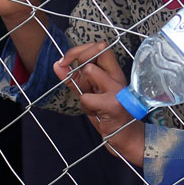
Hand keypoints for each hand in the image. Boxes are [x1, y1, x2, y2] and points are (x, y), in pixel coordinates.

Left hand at [54, 43, 144, 165]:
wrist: (126, 138)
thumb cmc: (108, 115)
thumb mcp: (90, 93)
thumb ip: (74, 79)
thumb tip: (57, 65)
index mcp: (114, 72)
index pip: (100, 46)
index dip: (79, 50)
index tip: (65, 61)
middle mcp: (118, 76)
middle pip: (98, 49)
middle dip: (78, 57)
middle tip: (73, 74)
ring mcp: (117, 89)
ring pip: (90, 71)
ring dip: (82, 88)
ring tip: (90, 100)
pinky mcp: (113, 104)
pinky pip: (86, 97)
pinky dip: (85, 106)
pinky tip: (95, 113)